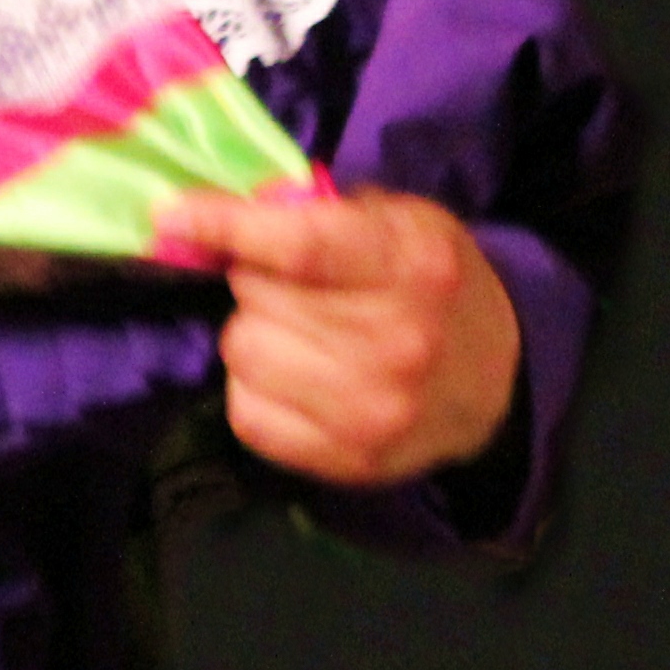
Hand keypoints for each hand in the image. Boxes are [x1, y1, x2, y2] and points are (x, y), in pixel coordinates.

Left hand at [153, 184, 522, 487]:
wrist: (499, 380)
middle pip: (257, 299)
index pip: (301, 247)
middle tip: (290, 286)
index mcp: (414, 266)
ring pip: (244, 353)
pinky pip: (247, 414)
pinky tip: (292, 376)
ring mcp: (372, 411)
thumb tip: (232, 207)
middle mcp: (398, 342)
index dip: (226, 227)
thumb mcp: (404, 221)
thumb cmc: (436, 285)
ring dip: (255, 333)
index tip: (171, 215)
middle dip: (257, 281)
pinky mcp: (348, 461)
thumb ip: (325, 210)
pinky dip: (254, 389)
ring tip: (297, 332)